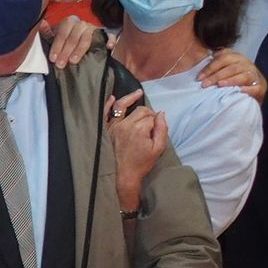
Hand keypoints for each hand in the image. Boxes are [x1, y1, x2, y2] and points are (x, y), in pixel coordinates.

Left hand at [43, 15, 103, 67]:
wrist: (83, 39)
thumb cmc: (67, 40)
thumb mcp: (56, 36)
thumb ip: (48, 32)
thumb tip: (40, 24)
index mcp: (69, 23)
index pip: (62, 32)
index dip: (57, 45)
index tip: (52, 58)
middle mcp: (82, 24)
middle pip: (74, 36)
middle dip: (66, 51)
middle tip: (60, 64)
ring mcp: (93, 29)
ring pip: (87, 37)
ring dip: (80, 49)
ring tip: (73, 61)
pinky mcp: (105, 35)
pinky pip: (109, 36)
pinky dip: (109, 40)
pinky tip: (109, 47)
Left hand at [105, 91, 166, 206]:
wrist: (125, 174)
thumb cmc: (142, 162)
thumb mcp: (158, 148)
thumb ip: (162, 129)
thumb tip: (161, 113)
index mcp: (139, 129)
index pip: (151, 117)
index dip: (156, 120)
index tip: (157, 128)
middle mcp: (125, 124)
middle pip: (140, 110)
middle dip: (147, 113)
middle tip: (151, 121)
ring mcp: (114, 126)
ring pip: (123, 106)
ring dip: (131, 99)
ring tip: (138, 93)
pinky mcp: (107, 130)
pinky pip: (105, 114)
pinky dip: (108, 105)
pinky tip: (113, 98)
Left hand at [199, 48, 266, 101]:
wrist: (253, 95)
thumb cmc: (235, 82)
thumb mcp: (226, 70)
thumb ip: (217, 64)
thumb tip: (205, 58)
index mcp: (238, 58)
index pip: (224, 58)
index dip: (211, 66)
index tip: (199, 77)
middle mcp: (247, 64)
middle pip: (232, 67)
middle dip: (216, 75)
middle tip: (205, 84)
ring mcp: (256, 75)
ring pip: (243, 75)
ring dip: (230, 80)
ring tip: (220, 85)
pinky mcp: (261, 87)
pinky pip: (254, 87)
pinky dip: (246, 90)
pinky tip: (238, 92)